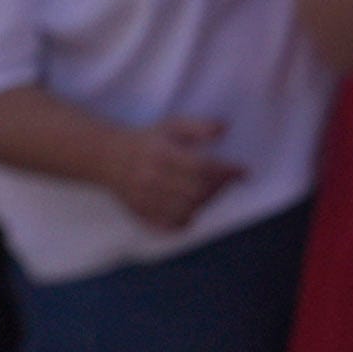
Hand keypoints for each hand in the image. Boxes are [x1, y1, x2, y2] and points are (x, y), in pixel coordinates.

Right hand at [110, 115, 242, 233]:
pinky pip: (170, 226)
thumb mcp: (172, 125)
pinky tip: (192, 207)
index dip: (226, 171)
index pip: (201, 167)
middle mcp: (151, 178)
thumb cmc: (148, 140)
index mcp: (160, 153)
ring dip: (206, 202)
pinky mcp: (140, 214)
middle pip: (196, 191)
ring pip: (186, 210)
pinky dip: (187, 220)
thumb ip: (199, 126)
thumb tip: (225, 128)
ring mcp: (144, 199)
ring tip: (212, 190)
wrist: (108, 157)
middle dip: (220, 187)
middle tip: (229, 180)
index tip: (244, 172)